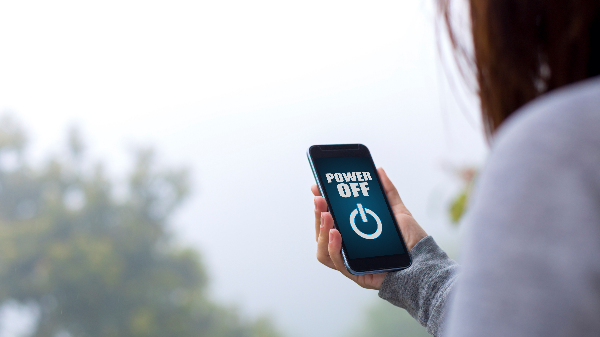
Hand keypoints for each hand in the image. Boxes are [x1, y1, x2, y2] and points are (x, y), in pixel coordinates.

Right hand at [312, 167, 427, 289]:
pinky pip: (337, 263)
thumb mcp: (398, 212)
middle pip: (322, 233)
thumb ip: (388, 191)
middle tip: (320, 199)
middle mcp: (349, 248)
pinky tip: (336, 233)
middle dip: (317, 214)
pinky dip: (332, 247)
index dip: (320, 205)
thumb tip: (378, 170)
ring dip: (321, 231)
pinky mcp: (356, 274)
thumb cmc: (410, 241)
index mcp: (353, 234)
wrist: (425, 262)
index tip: (317, 187)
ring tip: (326, 216)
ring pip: (322, 250)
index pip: (329, 220)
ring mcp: (351, 262)